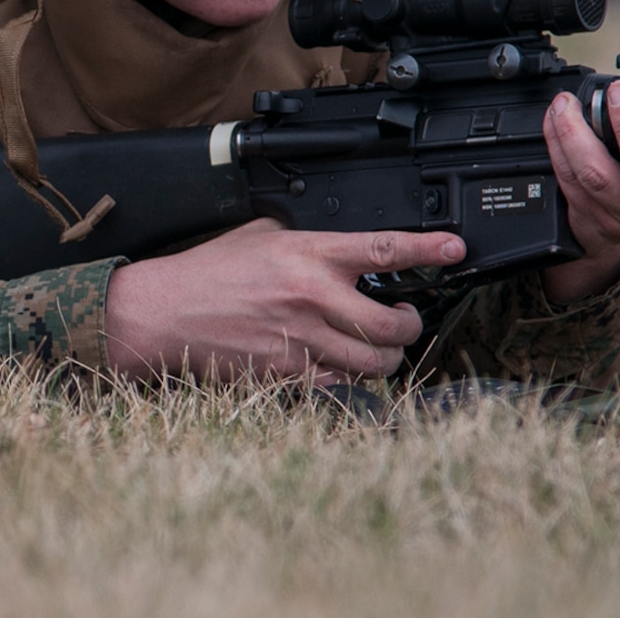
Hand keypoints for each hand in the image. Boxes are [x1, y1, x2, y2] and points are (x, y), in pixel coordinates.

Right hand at [103, 219, 466, 382]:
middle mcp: (310, 297)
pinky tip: (344, 364)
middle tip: (409, 317)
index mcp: (307, 254)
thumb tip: (352, 245)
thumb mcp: (264, 235)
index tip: (455, 248)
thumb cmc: (211, 271)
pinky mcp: (286, 374)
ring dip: (389, 355)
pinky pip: (340, 384)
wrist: (164, 313)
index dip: (427, 248)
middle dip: (413, 323)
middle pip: (392, 322)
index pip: (383, 249)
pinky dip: (352, 378)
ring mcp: (299, 340)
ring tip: (383, 344)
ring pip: (374, 360)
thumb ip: (311, 239)